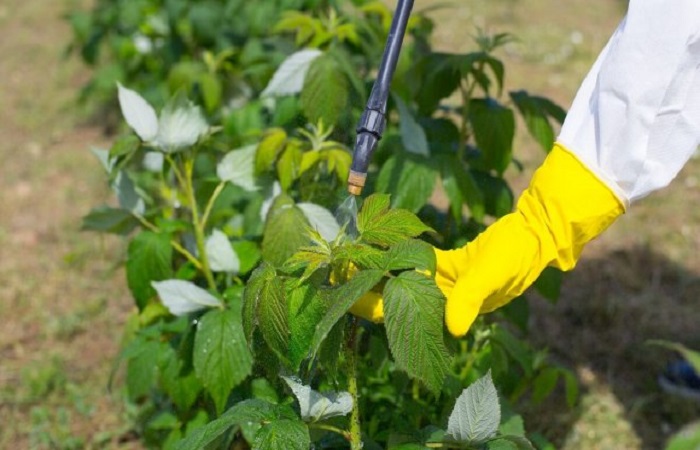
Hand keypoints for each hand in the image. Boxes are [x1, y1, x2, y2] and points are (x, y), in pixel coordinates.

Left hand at [351, 145, 623, 335]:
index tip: (341, 297)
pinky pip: (416, 261)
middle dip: (363, 288)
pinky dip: (398, 253)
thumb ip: (469, 301)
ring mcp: (443, 284)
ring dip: (376, 270)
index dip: (368, 307)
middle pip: (392, 298)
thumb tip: (453, 329)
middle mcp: (441, 301)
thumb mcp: (491, 278)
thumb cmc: (515, 259)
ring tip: (349, 257)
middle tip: (334, 272)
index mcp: (448, 310)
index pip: (398, 313)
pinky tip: (378, 242)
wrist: (535, 235)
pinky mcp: (448, 265)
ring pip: (400, 280)